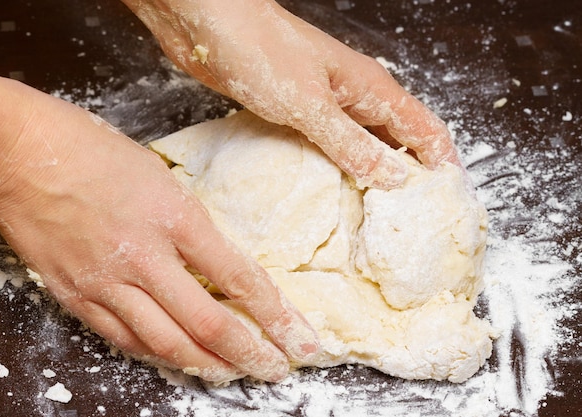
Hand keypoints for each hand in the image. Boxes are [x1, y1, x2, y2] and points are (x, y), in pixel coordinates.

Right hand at [0, 69, 318, 382]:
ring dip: (209, 366)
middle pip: (208, 325)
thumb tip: (216, 265)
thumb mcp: (161, 177)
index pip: (240, 278)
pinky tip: (181, 361)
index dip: (277, 316)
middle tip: (277, 370)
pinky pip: (126, 340)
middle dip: (251, 354)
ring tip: (235, 373)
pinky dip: (159, 355)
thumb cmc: (94, 151)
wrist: (21, 155)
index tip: (301, 339)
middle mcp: (144, 257)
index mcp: (174, 217)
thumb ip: (190, 225)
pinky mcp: (77, 296)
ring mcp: (107, 282)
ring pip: (167, 344)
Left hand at [122, 0, 461, 188]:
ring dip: (368, 178)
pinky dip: (333, 172)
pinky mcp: (295, 113)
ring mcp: (324, 105)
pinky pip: (325, 148)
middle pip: (397, 141)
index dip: (442, 166)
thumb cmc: (259, 49)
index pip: (425, 130)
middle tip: (409, 223)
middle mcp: (353, 97)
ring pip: (361, 147)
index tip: (447, 207)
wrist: (205, 22)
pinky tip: (328, 197)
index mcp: (370, 88)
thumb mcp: (310, 105)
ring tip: (372, 221)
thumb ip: (351, 143)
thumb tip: (395, 179)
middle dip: (407, 179)